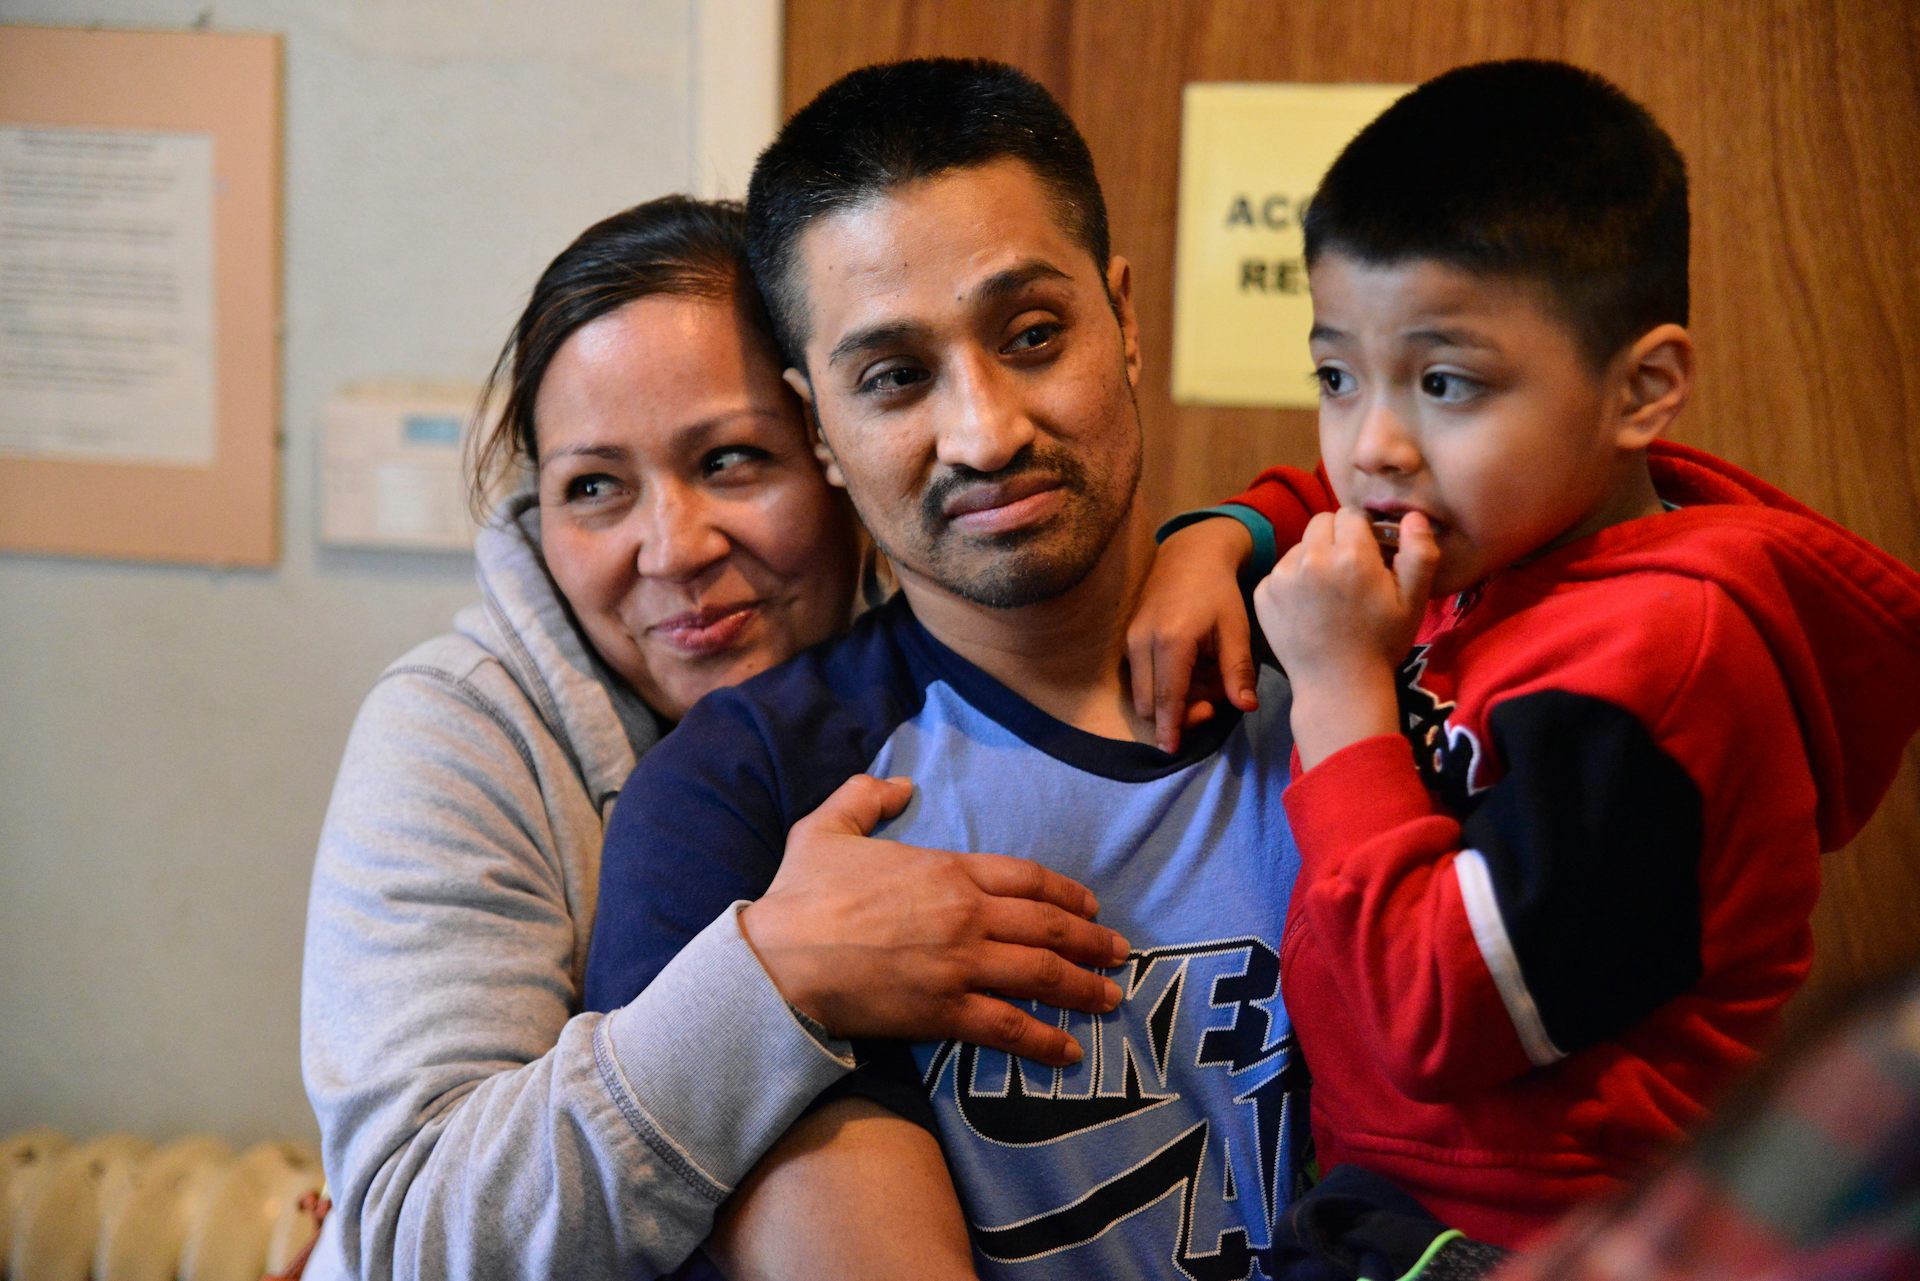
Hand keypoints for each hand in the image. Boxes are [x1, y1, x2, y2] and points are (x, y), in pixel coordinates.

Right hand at [739, 775, 1129, 1066]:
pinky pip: (1008, 1026)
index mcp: (946, 870)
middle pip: (1048, 927)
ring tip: (1109, 999)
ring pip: (1041, 975)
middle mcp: (966, 915)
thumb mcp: (826, 828)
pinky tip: (1068, 1052)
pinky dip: (1044, 1040)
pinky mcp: (944, 1012)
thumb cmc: (799, 896)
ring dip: (1083, 988)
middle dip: (1091, 941)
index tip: (1090, 907)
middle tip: (1119, 953)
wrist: (776, 961)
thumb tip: (898, 783)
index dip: (1065, 893)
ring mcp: (960, 965)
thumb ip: (865, 798)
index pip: (1026, 878)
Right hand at [1126, 517, 1260, 752]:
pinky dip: (1162, 684)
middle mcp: (1142, 643)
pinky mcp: (1128, 639)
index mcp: (1171, 641)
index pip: (1167, 699)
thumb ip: (1238, 671)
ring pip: (1143, 693)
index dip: (1170, 728)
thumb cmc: (1218, 592)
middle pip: (1149, 704)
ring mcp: (1131, 640)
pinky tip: (1189, 668)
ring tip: (1204, 678)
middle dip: (1177, 715)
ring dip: (1170, 700)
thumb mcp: (1236, 629)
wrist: (1189, 556)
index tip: (1172, 750)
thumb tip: (1246, 707)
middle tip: (1212, 702)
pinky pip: (1140, 677)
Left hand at [1253, 509, 1438, 766]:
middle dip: (1336, 538)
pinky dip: (1292, 581)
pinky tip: (1308, 607)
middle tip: (1348, 570)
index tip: (1368, 553)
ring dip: (1313, 558)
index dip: (1362, 531)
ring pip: (1300, 546)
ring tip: (1328, 592)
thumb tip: (1413, 515)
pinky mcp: (1263, 594)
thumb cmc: (1382, 644)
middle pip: (1321, 522)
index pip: (1351, 514)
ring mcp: (1282, 576)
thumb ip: (1420, 552)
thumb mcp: (1414, 600)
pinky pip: (1280, 571)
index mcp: (1352, 555)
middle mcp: (1312, 558)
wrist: (1338, 687)